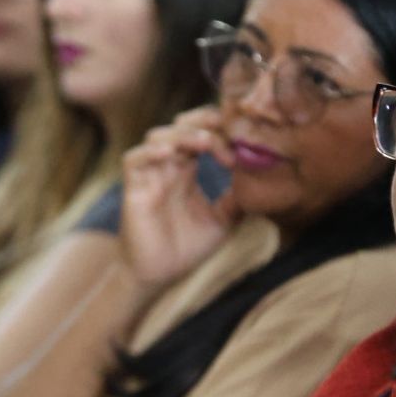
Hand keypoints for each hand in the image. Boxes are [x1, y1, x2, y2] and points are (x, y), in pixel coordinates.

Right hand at [120, 107, 240, 288]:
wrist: (158, 274)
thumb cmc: (186, 247)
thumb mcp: (222, 220)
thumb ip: (237, 199)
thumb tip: (261, 181)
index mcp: (186, 170)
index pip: (201, 133)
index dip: (221, 133)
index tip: (241, 148)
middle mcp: (167, 167)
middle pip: (180, 125)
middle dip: (202, 121)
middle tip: (225, 129)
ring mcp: (149, 175)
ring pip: (158, 137)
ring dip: (182, 134)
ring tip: (205, 142)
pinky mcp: (133, 189)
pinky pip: (134, 160)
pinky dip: (151, 152)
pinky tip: (170, 154)